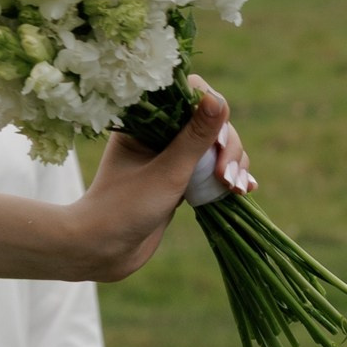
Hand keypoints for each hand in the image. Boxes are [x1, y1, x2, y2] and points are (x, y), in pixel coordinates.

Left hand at [77, 83, 250, 280]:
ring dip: (232, 164)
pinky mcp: (180, 181)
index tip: (218, 142)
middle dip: (226, 147)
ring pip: (215, 148)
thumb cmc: (125, 208)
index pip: (190, 95)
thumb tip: (217, 99)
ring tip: (234, 188)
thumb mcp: (166, 172)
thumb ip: (194, 137)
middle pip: (210, 122)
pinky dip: (228, 177)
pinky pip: (212, 170)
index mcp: (145, 122)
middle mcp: (158, 135)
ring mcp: (171, 158)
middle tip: (225, 177)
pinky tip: (242, 189)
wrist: (103, 251)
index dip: (212, 111)